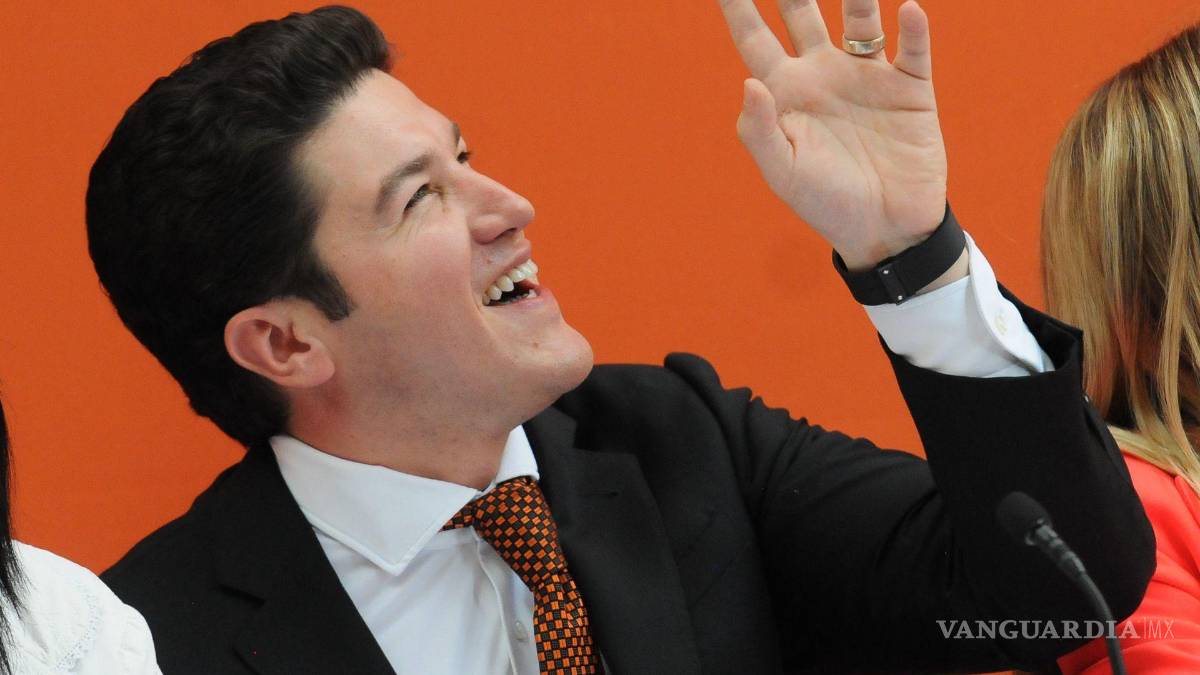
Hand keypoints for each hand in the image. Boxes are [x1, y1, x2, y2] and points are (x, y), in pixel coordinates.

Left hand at [718, 0, 946, 269]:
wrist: (885, 230)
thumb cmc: (826, 204)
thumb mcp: (784, 173)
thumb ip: (760, 130)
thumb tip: (749, 81)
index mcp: (786, 93)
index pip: (755, 38)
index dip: (738, 7)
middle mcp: (824, 74)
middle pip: (803, 12)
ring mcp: (867, 77)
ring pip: (860, 18)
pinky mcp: (910, 90)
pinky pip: (911, 50)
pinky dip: (912, 29)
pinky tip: (908, 10)